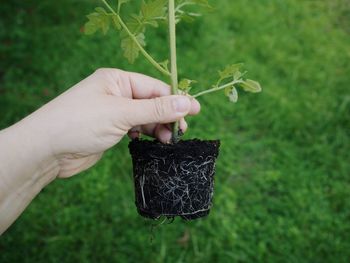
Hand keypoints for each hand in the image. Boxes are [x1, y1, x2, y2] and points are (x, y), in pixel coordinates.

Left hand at [31, 68, 199, 177]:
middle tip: (180, 133)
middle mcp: (117, 92)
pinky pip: (137, 128)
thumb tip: (187, 102)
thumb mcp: (121, 113)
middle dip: (167, 116)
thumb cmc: (79, 123)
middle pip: (152, 102)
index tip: (196, 111)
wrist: (47, 151)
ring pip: (146, 117)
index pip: (155, 87)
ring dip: (158, 128)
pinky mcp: (112, 129)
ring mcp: (114, 111)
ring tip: (168, 141)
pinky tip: (150, 142)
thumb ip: (155, 109)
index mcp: (117, 79)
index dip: (176, 99)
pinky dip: (146, 134)